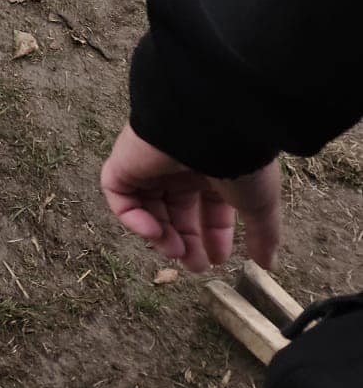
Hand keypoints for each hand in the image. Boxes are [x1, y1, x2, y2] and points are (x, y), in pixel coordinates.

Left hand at [100, 122, 282, 270]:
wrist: (208, 122)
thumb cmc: (239, 160)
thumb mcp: (259, 203)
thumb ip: (263, 234)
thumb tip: (268, 264)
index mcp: (211, 167)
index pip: (208, 205)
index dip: (213, 234)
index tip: (218, 260)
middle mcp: (179, 163)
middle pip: (175, 209)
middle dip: (185, 240)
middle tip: (193, 264)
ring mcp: (150, 161)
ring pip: (147, 205)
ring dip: (160, 234)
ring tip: (176, 252)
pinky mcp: (125, 159)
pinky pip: (118, 192)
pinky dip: (131, 217)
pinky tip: (154, 232)